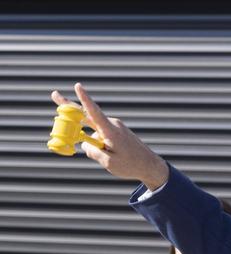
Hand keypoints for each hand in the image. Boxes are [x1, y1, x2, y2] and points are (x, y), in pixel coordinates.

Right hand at [50, 83, 168, 189]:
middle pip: (87, 115)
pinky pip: (101, 135)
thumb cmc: (131, 165)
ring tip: (111, 155)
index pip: (94, 113)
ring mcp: (115, 127)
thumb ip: (93, 152)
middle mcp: (112, 125)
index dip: (85, 99)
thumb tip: (85, 144)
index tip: (78, 86)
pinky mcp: (116, 132)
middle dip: (70, 108)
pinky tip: (110, 154)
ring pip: (94, 132)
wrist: (150, 165)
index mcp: (111, 131)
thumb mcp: (108, 162)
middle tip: (54, 95)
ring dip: (93, 142)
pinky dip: (99, 143)